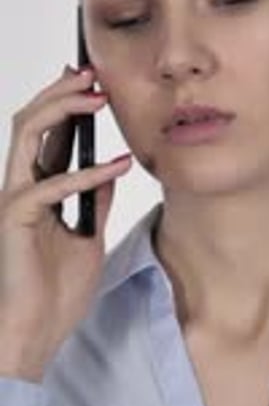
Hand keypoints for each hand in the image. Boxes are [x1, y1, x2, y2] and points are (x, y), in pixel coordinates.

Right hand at [0, 64, 131, 380]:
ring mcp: (15, 200)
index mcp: (37, 190)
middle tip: (94, 74)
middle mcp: (20, 187)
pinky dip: (85, 173)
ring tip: (96, 96)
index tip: (93, 80)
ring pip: (27, 134)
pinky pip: (50, 186)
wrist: (39, 331)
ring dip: (61, 109)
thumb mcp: (89, 237)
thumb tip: (111, 170)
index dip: (65, 102)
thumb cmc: (57, 291)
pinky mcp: (16, 219)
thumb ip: (94, 201)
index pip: (46, 134)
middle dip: (61, 91)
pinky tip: (116, 166)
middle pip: (31, 121)